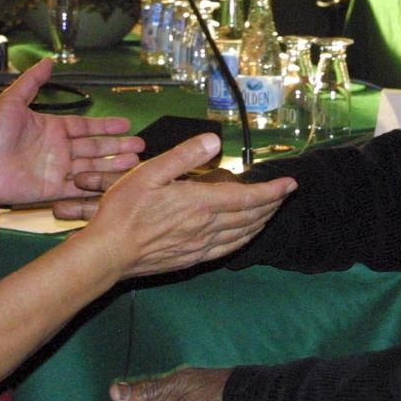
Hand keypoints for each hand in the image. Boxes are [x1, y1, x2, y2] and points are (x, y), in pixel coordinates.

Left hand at [0, 58, 143, 204]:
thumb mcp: (12, 100)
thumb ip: (32, 82)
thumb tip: (48, 61)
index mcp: (52, 128)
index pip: (86, 126)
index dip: (106, 126)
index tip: (127, 124)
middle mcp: (58, 149)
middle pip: (95, 148)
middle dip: (118, 146)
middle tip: (141, 146)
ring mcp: (56, 170)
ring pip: (91, 167)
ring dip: (113, 165)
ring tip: (135, 162)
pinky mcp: (51, 190)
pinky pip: (77, 189)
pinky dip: (96, 187)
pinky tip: (114, 184)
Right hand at [81, 135, 292, 278]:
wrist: (109, 253)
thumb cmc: (124, 210)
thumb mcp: (150, 172)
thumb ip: (184, 155)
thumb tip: (214, 141)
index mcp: (201, 203)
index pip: (248, 197)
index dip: (273, 191)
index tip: (291, 184)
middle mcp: (207, 227)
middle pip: (251, 217)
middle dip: (272, 205)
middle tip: (284, 194)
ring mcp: (201, 246)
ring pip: (242, 235)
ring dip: (261, 222)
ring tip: (271, 212)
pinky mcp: (192, 259)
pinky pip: (228, 250)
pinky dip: (244, 240)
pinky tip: (244, 236)